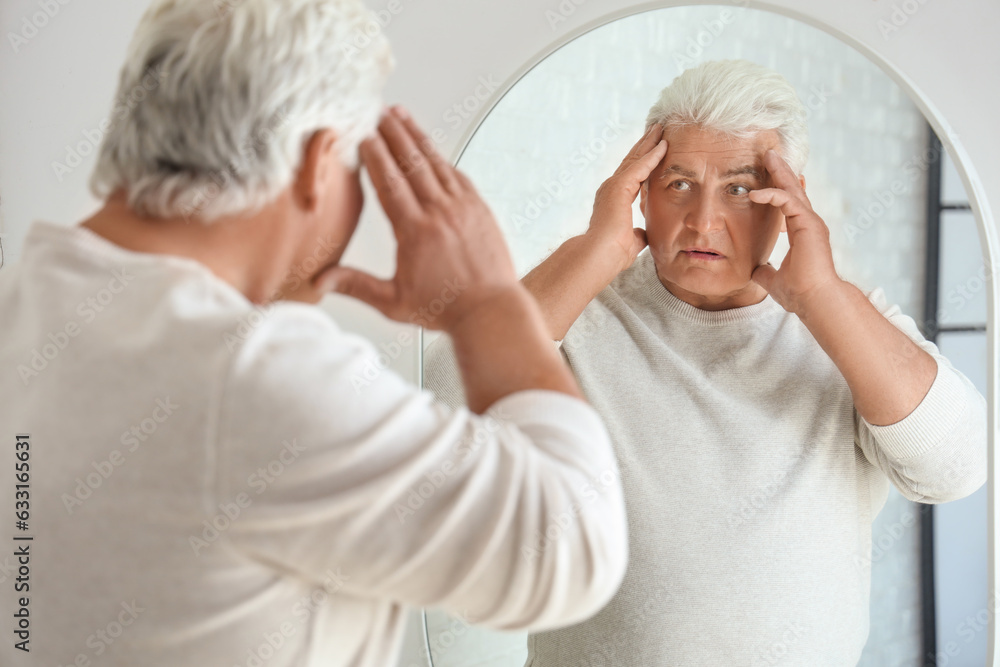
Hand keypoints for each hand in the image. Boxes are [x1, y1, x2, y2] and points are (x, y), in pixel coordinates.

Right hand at [312, 106, 519, 330]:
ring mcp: (462, 208)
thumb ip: (355, 286)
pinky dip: (440, 158)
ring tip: (400, 114)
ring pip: (435, 162)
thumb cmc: (443, 310)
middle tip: (378, 110)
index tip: (363, 134)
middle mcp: (439, 213)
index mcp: (414, 232)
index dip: (375, 156)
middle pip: (411, 163)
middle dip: (392, 133)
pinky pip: (456, 175)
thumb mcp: (393, 302)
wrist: (490, 312)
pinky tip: (430, 147)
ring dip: (416, 136)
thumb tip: (319, 281)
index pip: (389, 184)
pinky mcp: (479, 209)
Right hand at [586, 123, 666, 272]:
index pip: (632, 175)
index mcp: (614, 200)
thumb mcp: (631, 241)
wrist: (600, 256)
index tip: (654, 149)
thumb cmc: (612, 254)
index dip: (643, 161)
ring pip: (635, 159)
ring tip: (661, 129)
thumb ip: (637, 234)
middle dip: (645, 145)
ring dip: (649, 143)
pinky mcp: (619, 187)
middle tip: (657, 129)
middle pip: (632, 161)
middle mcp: (611, 189)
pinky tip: (664, 145)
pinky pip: (639, 166)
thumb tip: (643, 235)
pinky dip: (652, 155)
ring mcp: (613, 186)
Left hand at [748, 149, 841, 314]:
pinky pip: (788, 201)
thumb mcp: (774, 279)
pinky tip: (755, 193)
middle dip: (781, 171)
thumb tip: (755, 271)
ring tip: (768, 156)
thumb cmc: (800, 292)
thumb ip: (765, 271)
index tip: (763, 179)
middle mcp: (810, 224)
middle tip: (769, 154)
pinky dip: (772, 194)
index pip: (790, 204)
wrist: (814, 300)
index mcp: (803, 232)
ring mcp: (811, 222)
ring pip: (793, 189)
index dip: (777, 189)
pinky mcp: (809, 224)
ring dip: (779, 172)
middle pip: (794, 190)